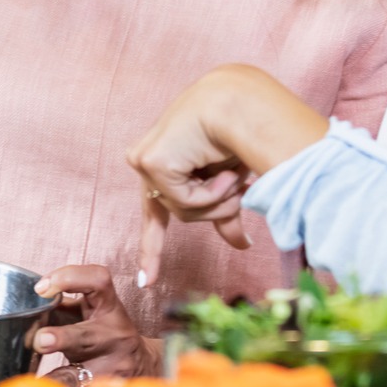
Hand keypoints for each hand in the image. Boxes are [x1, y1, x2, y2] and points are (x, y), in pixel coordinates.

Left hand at [28, 265, 160, 379]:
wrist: (140, 362)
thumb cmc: (103, 332)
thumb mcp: (89, 312)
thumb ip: (61, 308)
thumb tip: (23, 310)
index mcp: (108, 306)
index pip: (97, 281)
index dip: (69, 278)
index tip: (41, 288)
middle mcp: (113, 333)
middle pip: (87, 336)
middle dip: (62, 338)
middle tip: (40, 341)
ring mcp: (110, 365)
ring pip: (82, 373)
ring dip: (56, 377)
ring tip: (36, 381)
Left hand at [128, 65, 326, 284]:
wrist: (238, 104)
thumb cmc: (237, 134)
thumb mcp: (229, 183)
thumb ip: (225, 213)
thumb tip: (241, 246)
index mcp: (163, 168)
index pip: (155, 217)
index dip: (151, 250)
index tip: (145, 283)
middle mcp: (149, 164)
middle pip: (182, 215)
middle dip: (217, 209)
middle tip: (240, 187)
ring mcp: (146, 163)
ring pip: (185, 212)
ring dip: (219, 197)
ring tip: (232, 171)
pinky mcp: (151, 163)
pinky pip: (186, 202)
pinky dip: (212, 191)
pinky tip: (219, 169)